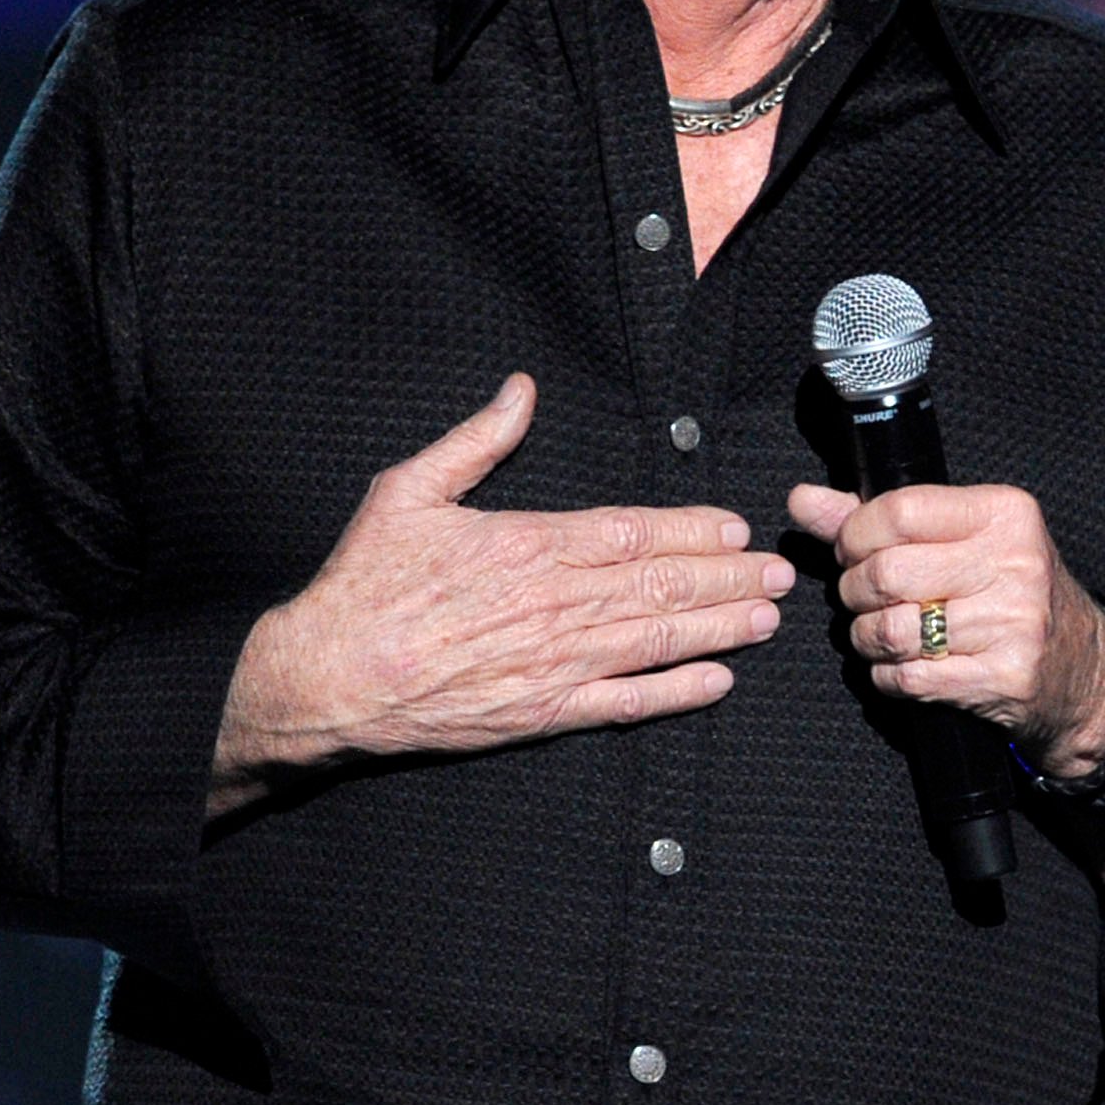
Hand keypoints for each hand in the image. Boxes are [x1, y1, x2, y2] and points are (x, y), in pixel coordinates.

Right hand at [215, 374, 791, 810]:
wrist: (326, 679)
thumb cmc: (363, 584)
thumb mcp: (407, 492)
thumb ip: (475, 441)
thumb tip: (520, 390)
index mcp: (526, 544)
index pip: (632, 531)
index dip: (691, 530)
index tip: (734, 527)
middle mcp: (552, 603)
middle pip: (659, 585)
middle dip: (727, 578)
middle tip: (778, 573)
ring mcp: (551, 663)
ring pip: (655, 639)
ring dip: (718, 627)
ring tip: (765, 617)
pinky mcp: (540, 714)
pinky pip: (623, 703)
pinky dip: (675, 692)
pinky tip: (718, 680)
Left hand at [787, 481, 1104, 780]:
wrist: (1080, 669)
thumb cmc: (1009, 592)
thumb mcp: (960, 539)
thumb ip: (877, 518)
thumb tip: (802, 500)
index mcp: (1004, 513)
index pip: (898, 511)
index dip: (855, 535)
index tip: (854, 549)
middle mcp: (1015, 563)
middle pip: (886, 573)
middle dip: (856, 592)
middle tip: (866, 597)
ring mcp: (1013, 623)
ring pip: (891, 630)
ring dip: (868, 638)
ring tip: (883, 633)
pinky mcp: (1005, 677)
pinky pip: (909, 677)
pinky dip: (888, 675)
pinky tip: (905, 666)